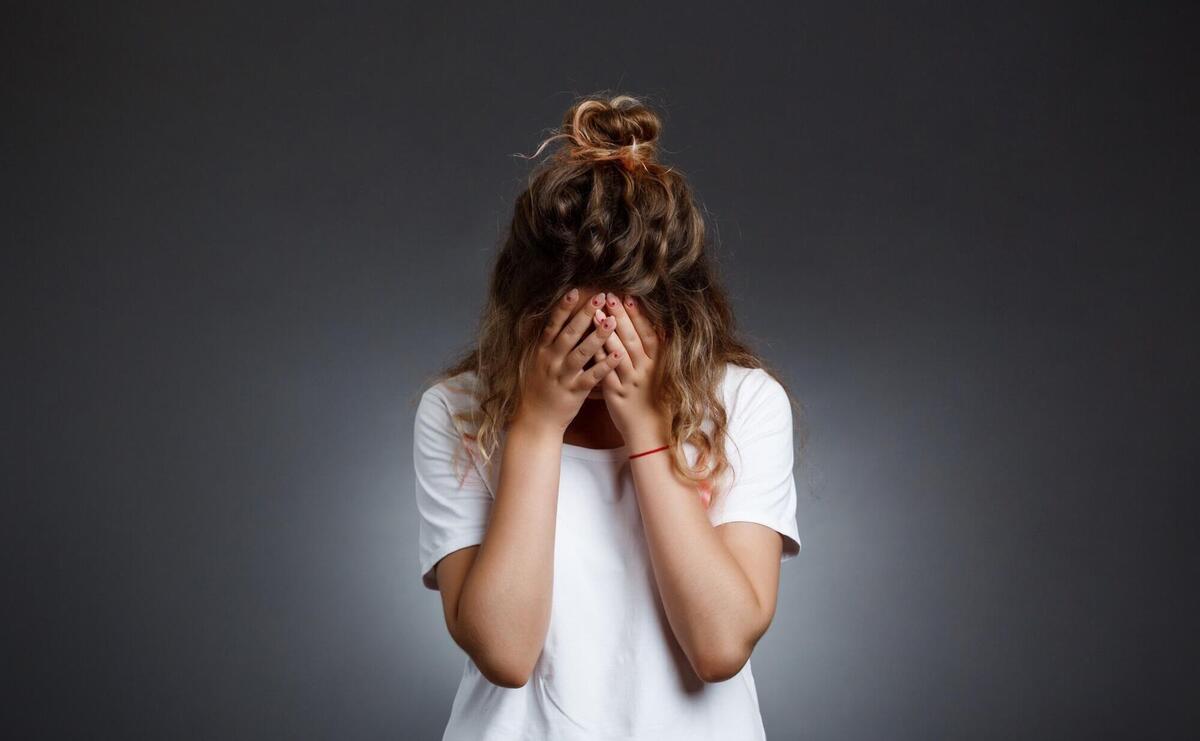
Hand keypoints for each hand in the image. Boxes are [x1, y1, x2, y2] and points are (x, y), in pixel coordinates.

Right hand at [513, 288, 622, 434]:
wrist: (536, 420)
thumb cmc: (540, 389)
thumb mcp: (538, 362)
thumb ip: (550, 344)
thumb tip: (562, 320)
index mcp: (542, 351)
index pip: (553, 325)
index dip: (563, 308)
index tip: (575, 291)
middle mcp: (551, 361)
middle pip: (569, 334)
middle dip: (585, 315)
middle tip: (600, 297)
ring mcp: (562, 376)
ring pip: (581, 353)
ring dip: (598, 336)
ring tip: (613, 321)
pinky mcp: (574, 392)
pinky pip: (591, 377)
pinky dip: (605, 366)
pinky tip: (618, 355)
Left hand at [593, 293, 669, 448]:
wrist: (652, 433)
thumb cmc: (658, 402)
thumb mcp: (664, 375)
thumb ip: (659, 353)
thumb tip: (660, 327)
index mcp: (658, 364)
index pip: (648, 335)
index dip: (639, 316)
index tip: (628, 298)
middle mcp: (645, 371)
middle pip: (632, 339)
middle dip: (620, 317)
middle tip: (609, 296)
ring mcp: (630, 383)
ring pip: (618, 354)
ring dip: (607, 333)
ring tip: (596, 314)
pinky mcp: (615, 395)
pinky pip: (605, 374)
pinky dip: (598, 359)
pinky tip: (589, 345)